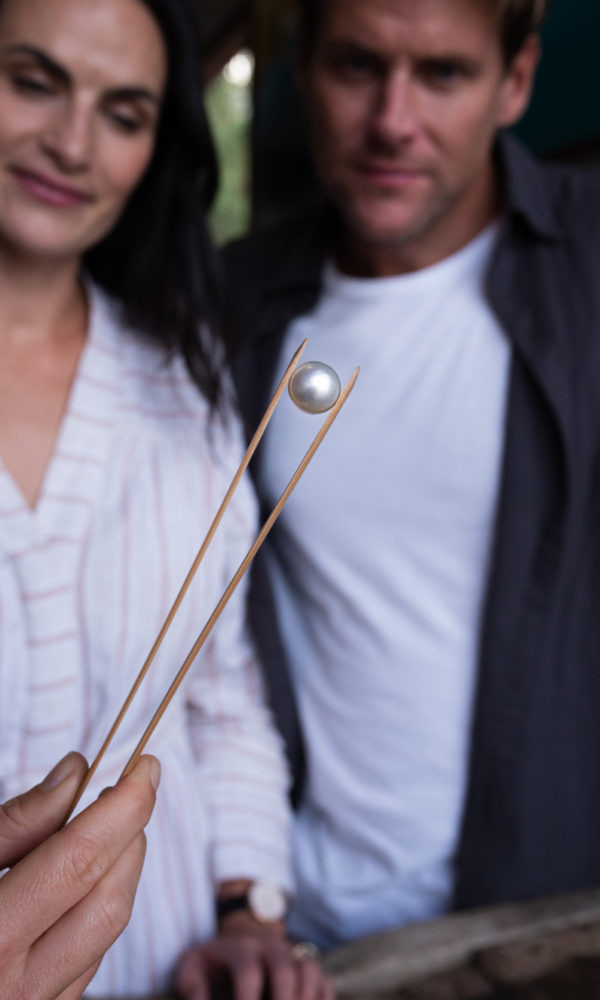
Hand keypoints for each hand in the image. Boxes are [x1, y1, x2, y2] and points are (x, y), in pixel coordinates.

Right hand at [0, 750, 159, 999]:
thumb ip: (11, 824)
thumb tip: (74, 775)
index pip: (77, 862)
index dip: (122, 808)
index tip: (145, 767)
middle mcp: (16, 989)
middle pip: (108, 901)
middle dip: (131, 835)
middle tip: (132, 786)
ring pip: (107, 934)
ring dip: (121, 870)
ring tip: (109, 825)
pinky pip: (88, 962)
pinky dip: (98, 910)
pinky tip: (85, 880)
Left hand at [175, 922, 334, 999]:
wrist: (235, 944)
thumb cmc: (210, 965)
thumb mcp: (191, 969)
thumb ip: (191, 987)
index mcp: (240, 947)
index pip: (248, 972)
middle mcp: (270, 946)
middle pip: (284, 969)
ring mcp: (292, 955)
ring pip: (309, 970)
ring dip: (305, 998)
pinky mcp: (307, 968)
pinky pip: (325, 981)